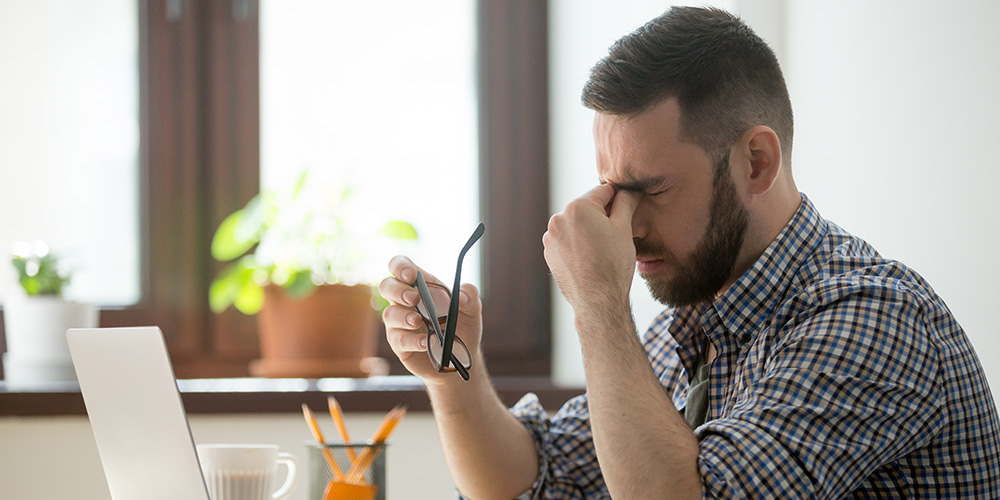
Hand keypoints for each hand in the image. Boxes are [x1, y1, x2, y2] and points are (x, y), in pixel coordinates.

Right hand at [379, 255, 483, 383]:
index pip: (400, 266)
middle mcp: (405, 302)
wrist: (460, 358)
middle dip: (397, 290)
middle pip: (387, 286)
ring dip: (403, 316)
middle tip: (413, 298)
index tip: (411, 275)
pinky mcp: (400, 345)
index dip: (401, 266)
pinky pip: (398, 339)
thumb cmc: (462, 328)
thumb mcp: (472, 311)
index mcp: (421, 286)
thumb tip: (461, 296)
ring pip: (389, 314)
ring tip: (417, 321)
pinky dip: (412, 340)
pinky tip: (425, 342)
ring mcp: (400, 324)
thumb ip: (470, 297)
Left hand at [542, 184, 639, 313]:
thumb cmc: (613, 265)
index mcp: (577, 207)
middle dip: (602, 216)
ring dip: (589, 230)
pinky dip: (578, 244)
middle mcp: (558, 218)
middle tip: (616, 235)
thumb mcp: (624, 228)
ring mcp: (551, 237)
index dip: (619, 199)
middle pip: (587, 208)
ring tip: (603, 249)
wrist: (597, 301)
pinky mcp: (549, 252)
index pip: (604, 191)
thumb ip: (625, 202)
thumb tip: (630, 188)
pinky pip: (567, 240)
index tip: (628, 207)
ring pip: (576, 224)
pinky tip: (591, 258)